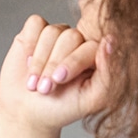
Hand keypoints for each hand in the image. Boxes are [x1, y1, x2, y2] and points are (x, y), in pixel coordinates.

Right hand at [0, 14, 110, 130]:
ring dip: (39, 60)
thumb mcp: (91, 100)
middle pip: (70, 37)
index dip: (73, 62)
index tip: (58, 80)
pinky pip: (35, 24)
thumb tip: (110, 41)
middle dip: (53, 64)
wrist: (28, 113)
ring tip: (34, 81)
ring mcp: (57, 35)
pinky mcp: (35, 31)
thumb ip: (108, 74)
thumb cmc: (62, 108)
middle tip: (44, 88)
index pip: (90, 46)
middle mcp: (79, 42)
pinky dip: (30, 43)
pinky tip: (27, 61)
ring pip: (51, 32)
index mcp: (96, 57)